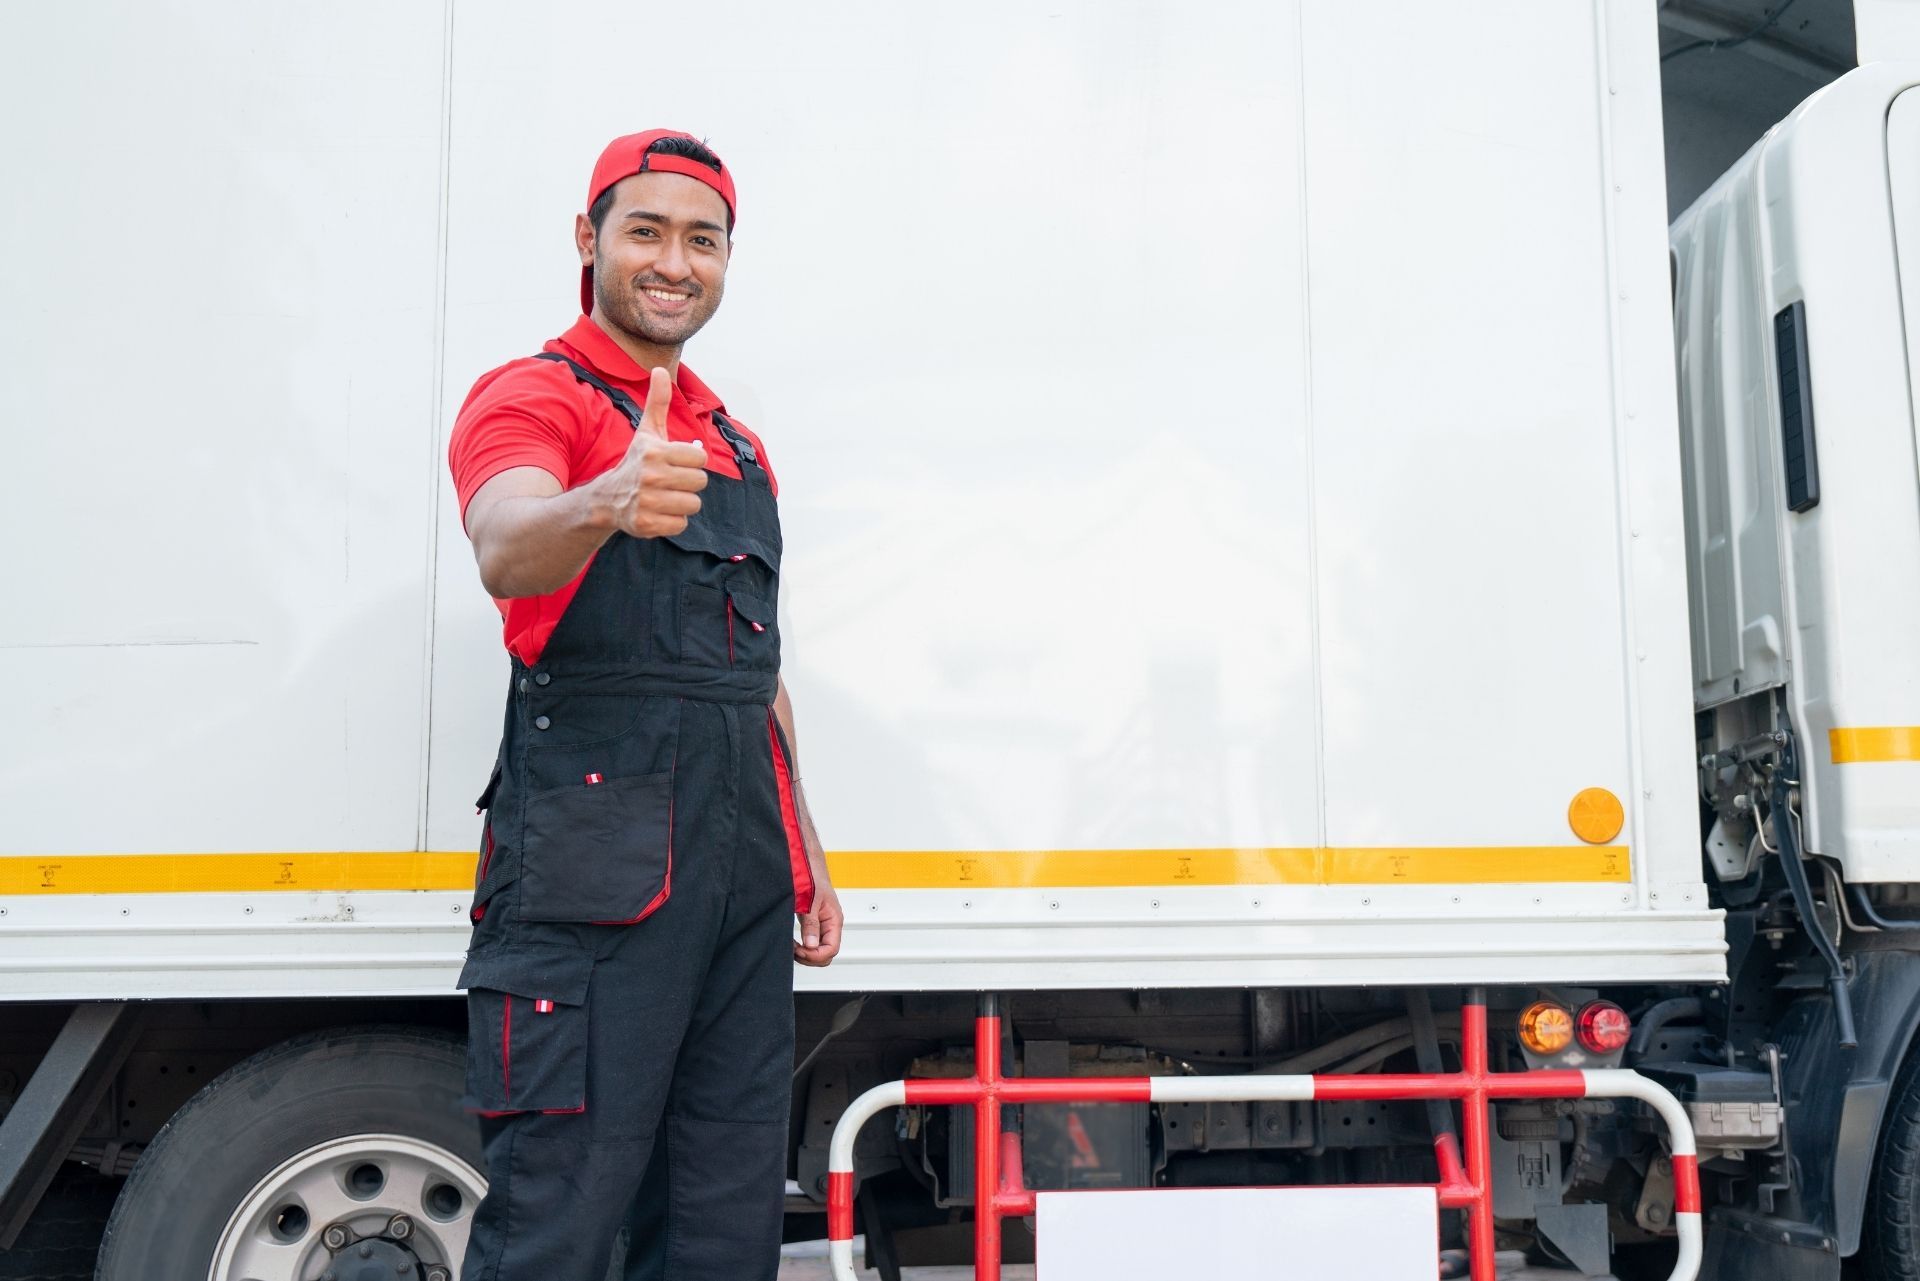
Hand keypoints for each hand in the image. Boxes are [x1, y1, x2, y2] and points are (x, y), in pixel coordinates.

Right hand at [590, 367, 708, 537]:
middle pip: (700, 482)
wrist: (607, 498)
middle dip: (688, 482)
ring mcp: (647, 502)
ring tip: (665, 496)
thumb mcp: (647, 432)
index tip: (675, 461)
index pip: (700, 457)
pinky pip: (681, 525)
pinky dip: (673, 521)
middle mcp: (650, 476)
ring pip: (693, 504)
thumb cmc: (636, 461)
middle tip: (670, 481)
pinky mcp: (646, 525)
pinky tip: (658, 511)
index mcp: (655, 452)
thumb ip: (658, 402)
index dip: (691, 461)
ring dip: (682, 502)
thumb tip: (659, 369)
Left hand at [795, 878, 842, 966]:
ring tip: (792, 946)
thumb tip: (810, 945)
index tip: (799, 950)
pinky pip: (811, 943)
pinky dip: (802, 947)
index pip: (831, 949)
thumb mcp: (810, 901)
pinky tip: (793, 943)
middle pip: (826, 954)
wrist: (807, 864)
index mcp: (834, 920)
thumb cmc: (812, 877)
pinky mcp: (813, 923)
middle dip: (810, 957)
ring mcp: (822, 925)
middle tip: (794, 949)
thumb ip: (811, 924)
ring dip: (805, 953)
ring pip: (818, 950)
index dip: (814, 955)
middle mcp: (830, 925)